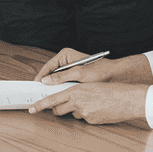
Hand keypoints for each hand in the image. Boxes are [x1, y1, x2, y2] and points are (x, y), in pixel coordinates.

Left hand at [29, 83, 147, 125]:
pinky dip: (87, 115)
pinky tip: (98, 109)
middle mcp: (77, 102)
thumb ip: (74, 91)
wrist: (127, 99)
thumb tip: (64, 98)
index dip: (39, 105)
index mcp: (75, 90)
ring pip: (72, 114)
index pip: (51, 99)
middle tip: (59, 108)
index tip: (31, 109)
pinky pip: (83, 119)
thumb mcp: (88, 85)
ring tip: (90, 103)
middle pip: (58, 110)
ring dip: (75, 111)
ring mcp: (84, 113)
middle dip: (56, 110)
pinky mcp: (91, 121)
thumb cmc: (110, 89)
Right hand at [34, 50, 151, 84]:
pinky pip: (63, 82)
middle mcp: (66, 61)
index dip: (41, 76)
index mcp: (65, 55)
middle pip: (51, 73)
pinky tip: (60, 96)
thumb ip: (62, 77)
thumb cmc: (101, 71)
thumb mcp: (80, 74)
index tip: (35, 85)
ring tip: (48, 95)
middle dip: (46, 83)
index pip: (48, 66)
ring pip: (56, 79)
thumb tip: (46, 80)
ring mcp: (70, 69)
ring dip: (54, 87)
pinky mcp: (74, 76)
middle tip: (39, 93)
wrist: (116, 76)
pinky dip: (61, 89)